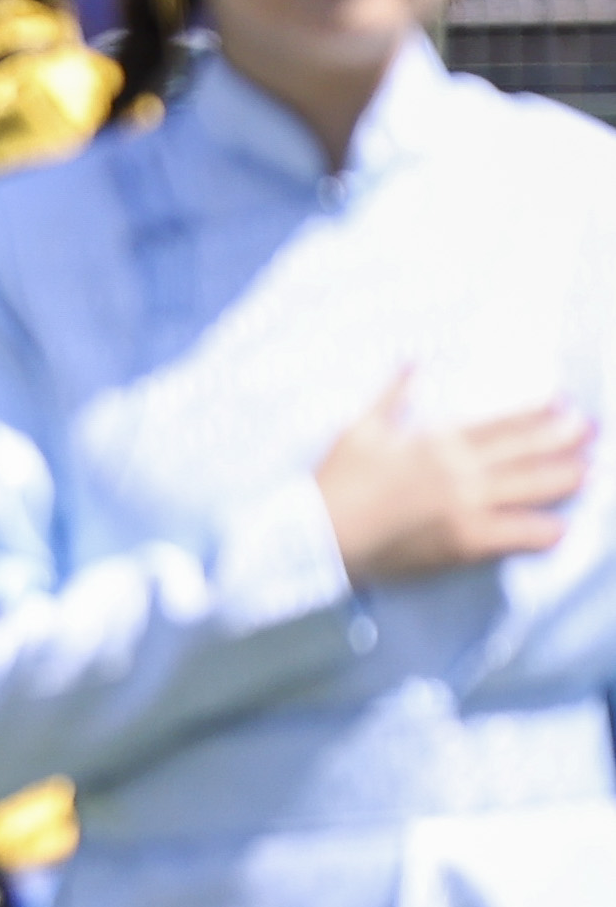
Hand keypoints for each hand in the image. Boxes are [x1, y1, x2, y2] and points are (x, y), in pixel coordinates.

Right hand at [317, 373, 590, 585]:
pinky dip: (544, 532)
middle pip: (531, 452)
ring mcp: (467, 508)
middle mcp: (461, 470)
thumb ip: (391, 395)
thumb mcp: (358, 430)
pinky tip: (559, 528)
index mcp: (438, 440)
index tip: (565, 405)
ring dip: (567, 479)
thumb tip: (411, 363)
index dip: (540, 414)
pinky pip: (519, 536)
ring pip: (534, 489)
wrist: (317, 537)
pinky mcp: (465, 543)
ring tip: (589, 472)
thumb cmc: (334, 484)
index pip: (505, 423)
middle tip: (593, 433)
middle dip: (567, 440)